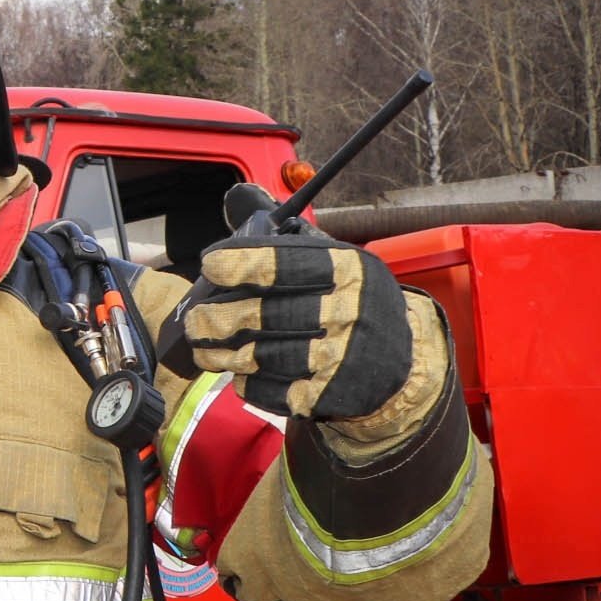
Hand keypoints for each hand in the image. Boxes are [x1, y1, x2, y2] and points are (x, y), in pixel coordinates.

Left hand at [185, 225, 413, 419]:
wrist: (403, 361)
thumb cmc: (351, 302)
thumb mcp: (336, 263)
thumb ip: (286, 243)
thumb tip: (233, 205)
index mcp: (348, 271)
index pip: (288, 263)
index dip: (243, 263)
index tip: (211, 265)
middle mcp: (349, 312)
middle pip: (268, 315)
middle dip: (221, 318)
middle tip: (197, 321)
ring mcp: (342, 357)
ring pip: (266, 356)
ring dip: (226, 354)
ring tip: (204, 349)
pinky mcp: (332, 395)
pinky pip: (275, 391)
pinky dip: (251, 383)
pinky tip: (241, 374)